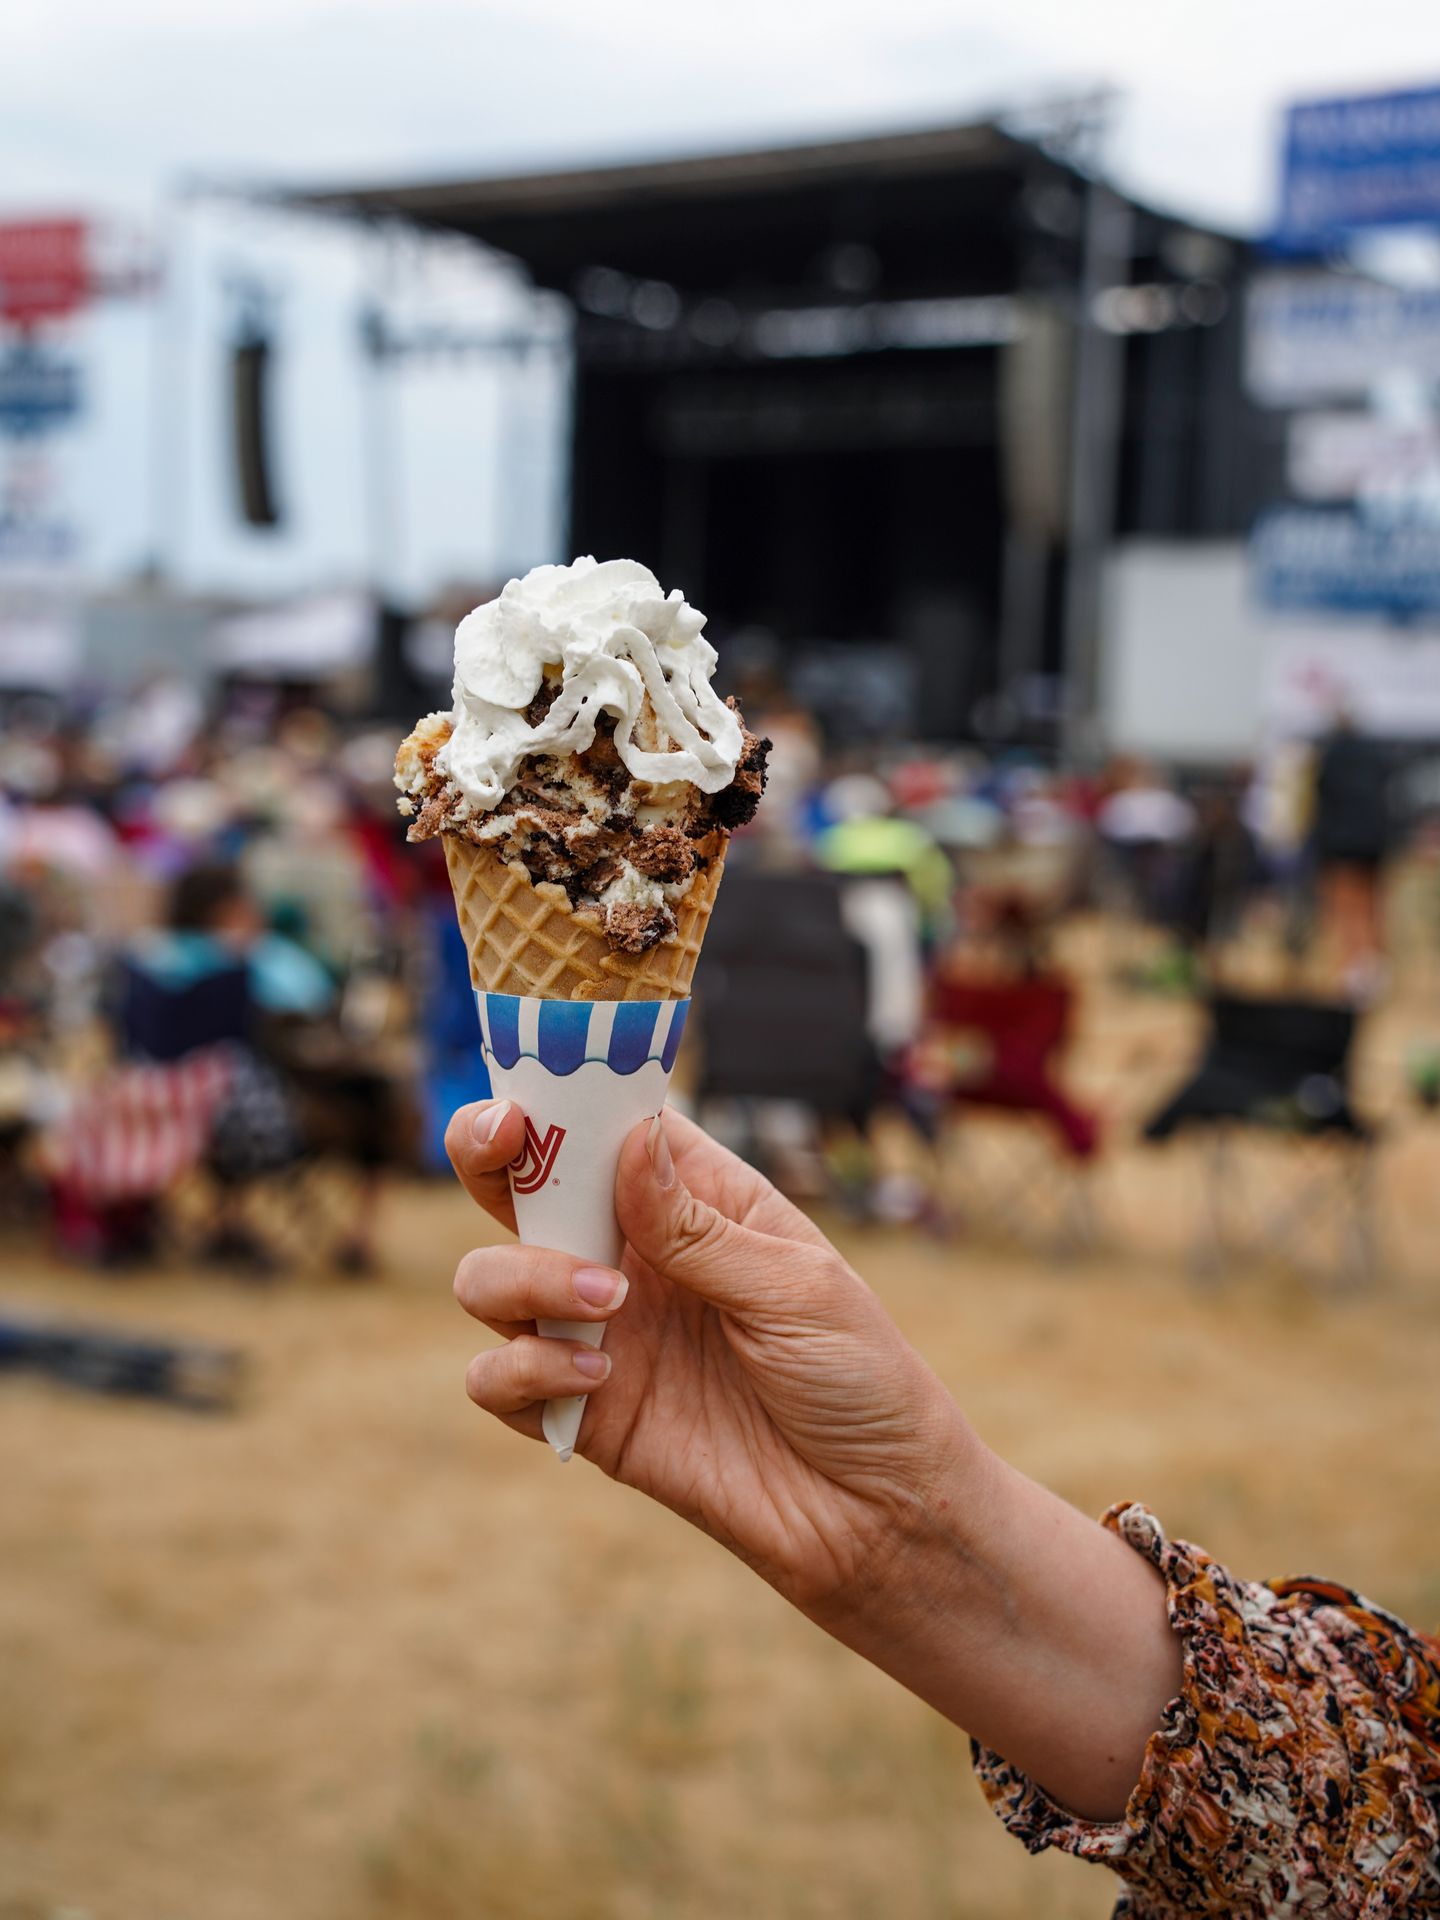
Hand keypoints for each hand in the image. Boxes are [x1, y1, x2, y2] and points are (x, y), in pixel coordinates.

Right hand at [446, 1098, 1180, 1821]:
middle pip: (518, 1184)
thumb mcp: (794, 1287)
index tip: (533, 1089)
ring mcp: (598, 1333)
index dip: (558, 1091)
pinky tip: (598, 1375)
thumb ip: (697, 1226)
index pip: (604, 1124)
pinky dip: (524, 1368)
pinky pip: (497, 1379)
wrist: (876, 1512)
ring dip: (522, 1275)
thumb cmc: (859, 1380)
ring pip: (488, 1279)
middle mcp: (629, 1256)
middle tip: (504, 1143)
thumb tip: (630, 1139)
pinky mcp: (582, 1413)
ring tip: (607, 1302)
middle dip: (485, 1150)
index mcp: (691, 1201)